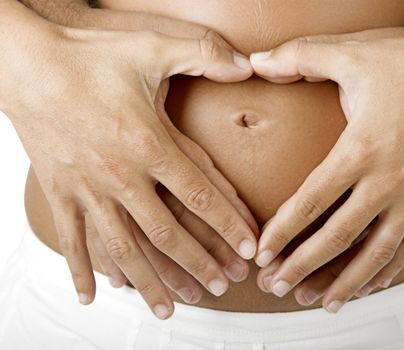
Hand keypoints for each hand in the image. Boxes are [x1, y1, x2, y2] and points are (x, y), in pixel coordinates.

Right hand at [5, 23, 254, 318]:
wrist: (24, 62)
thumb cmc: (88, 56)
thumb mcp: (150, 47)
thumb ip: (203, 54)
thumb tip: (247, 63)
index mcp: (148, 143)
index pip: (200, 195)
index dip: (228, 225)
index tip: (248, 251)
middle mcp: (120, 175)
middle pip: (167, 233)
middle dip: (197, 263)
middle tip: (221, 287)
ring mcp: (87, 188)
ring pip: (123, 248)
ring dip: (149, 281)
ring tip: (170, 308)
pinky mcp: (59, 191)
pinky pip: (71, 239)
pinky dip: (81, 270)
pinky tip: (93, 297)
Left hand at [249, 24, 403, 312]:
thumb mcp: (354, 54)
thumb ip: (300, 56)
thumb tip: (256, 59)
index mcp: (362, 150)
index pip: (311, 203)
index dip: (282, 233)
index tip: (262, 255)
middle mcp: (389, 181)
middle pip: (338, 237)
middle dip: (302, 267)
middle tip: (276, 288)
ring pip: (376, 254)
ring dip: (344, 282)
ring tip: (318, 302)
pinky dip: (388, 271)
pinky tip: (369, 287)